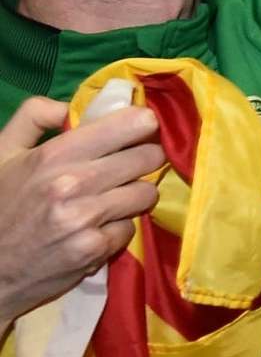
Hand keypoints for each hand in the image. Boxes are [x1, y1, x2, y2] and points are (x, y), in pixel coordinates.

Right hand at [0, 97, 161, 333]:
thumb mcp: (2, 153)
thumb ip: (32, 117)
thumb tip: (68, 105)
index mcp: (54, 155)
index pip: (131, 124)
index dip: (143, 124)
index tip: (141, 129)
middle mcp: (73, 184)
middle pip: (149, 157)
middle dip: (145, 159)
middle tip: (130, 166)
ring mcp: (86, 219)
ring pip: (147, 193)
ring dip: (134, 195)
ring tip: (111, 199)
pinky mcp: (94, 250)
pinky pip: (131, 228)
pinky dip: (118, 228)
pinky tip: (95, 229)